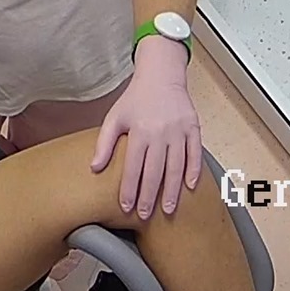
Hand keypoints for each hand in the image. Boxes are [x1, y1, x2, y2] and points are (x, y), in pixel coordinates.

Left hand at [90, 38, 203, 219]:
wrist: (161, 76)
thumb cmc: (135, 99)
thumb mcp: (115, 117)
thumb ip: (104, 143)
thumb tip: (94, 168)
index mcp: (139, 131)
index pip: (133, 167)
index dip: (129, 189)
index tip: (126, 207)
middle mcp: (160, 132)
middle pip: (154, 171)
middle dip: (149, 196)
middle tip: (145, 215)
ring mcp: (179, 130)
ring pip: (176, 166)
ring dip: (172, 190)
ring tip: (168, 209)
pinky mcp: (193, 127)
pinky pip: (195, 153)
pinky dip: (194, 170)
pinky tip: (190, 186)